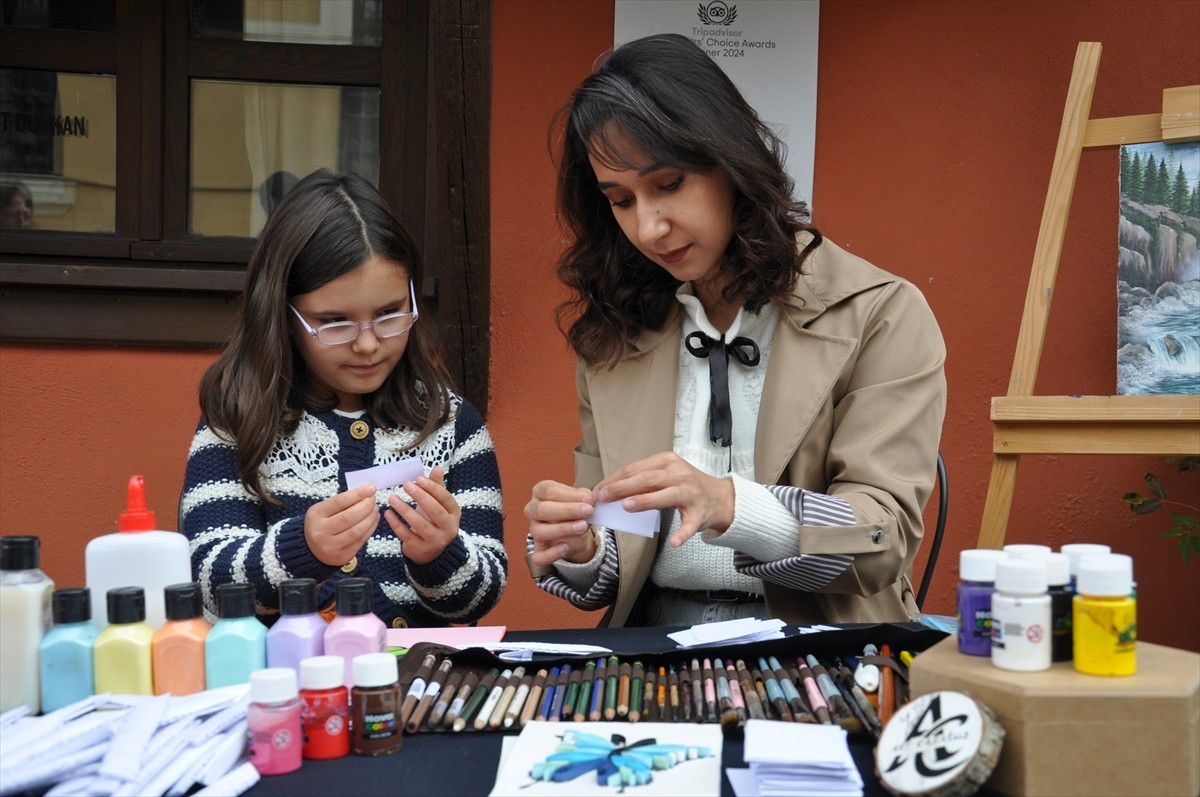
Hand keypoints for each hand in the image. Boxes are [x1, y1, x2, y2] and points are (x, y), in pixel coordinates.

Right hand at [305, 483, 379, 566]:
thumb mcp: (324, 509)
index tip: (371, 488)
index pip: (340, 501)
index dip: (358, 494)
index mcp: (316, 515)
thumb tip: (366, 492)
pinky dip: (371, 528)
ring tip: (375, 508)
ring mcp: (331, 546)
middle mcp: (321, 532)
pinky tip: (373, 519)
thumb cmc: (321, 524)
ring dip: (371, 517)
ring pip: (357, 530)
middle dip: (366, 506)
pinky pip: (361, 540)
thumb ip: (342, 502)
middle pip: (350, 517)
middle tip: (373, 499)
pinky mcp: (342, 556)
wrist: (310, 549)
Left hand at [383, 467, 461, 565]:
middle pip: (435, 511)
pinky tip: (388, 513)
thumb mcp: (437, 504)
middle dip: (420, 497)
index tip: (418, 478)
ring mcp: (435, 541)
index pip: (446, 499)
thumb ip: (437, 487)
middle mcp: (448, 528)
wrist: (431, 551)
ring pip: (420, 524)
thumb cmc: (433, 521)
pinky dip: (396, 524)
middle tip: (406, 485)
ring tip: (392, 497)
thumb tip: (438, 467)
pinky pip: (406, 535)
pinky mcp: (420, 549)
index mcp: (454, 514)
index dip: (433, 488)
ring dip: (405, 509)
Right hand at [525, 479, 595, 566]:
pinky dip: (552, 554)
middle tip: (588, 511)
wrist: (578, 530)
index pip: (549, 491)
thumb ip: (583, 497)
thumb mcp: (580, 498)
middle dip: (567, 511)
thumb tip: (589, 499)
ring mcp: (534, 530)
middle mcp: (533, 510)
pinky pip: (539, 556)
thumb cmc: (576, 509)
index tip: (589, 499)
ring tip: (583, 526)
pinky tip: (565, 547)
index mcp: (540, 492)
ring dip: (562, 529)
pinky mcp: (539, 549)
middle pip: (541, 509)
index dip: (569, 495)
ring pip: (539, 531)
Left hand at [593, 452, 733, 548]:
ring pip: (666, 496)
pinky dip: (682, 534)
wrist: (720, 497)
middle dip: (623, 487)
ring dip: (646, 501)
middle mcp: (679, 474)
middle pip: (648, 479)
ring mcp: (691, 493)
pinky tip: (673, 543)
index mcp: (667, 462)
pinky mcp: (700, 513)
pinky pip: (690, 525)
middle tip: (603, 497)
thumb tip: (609, 490)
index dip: (615, 479)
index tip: (598, 490)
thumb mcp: (665, 474)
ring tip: (627, 507)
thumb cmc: (685, 485)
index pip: (636, 469)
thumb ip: (641, 480)